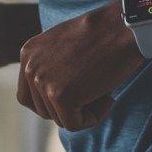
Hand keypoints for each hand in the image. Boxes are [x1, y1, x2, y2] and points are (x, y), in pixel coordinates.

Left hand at [17, 1, 143, 130]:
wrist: (123, 26)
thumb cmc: (103, 34)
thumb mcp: (64, 45)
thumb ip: (51, 67)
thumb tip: (53, 101)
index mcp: (28, 53)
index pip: (28, 97)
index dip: (53, 103)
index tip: (77, 93)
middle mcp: (29, 67)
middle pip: (43, 110)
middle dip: (70, 107)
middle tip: (96, 88)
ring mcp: (43, 82)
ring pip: (59, 119)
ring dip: (84, 110)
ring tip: (102, 88)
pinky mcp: (60, 96)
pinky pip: (74, 124)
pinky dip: (94, 118)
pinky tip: (108, 98)